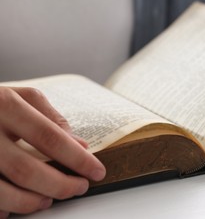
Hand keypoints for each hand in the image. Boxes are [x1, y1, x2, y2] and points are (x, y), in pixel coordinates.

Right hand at [0, 87, 105, 216]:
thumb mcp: (18, 95)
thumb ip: (50, 117)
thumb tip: (80, 145)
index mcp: (3, 105)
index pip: (50, 137)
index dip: (77, 158)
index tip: (97, 171)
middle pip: (27, 170)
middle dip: (60, 185)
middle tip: (79, 188)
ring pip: (2, 192)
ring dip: (32, 201)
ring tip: (49, 198)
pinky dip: (3, 208)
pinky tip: (15, 206)